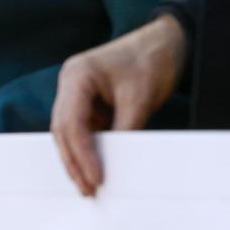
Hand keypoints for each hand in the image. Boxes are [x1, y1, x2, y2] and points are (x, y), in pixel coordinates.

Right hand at [51, 15, 188, 196]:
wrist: (167, 40)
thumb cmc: (152, 59)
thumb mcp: (140, 98)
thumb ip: (125, 130)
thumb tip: (115, 164)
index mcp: (77, 75)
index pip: (72, 122)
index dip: (82, 154)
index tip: (95, 177)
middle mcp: (70, 83)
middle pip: (63, 130)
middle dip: (74, 162)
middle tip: (87, 189)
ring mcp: (77, 93)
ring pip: (69, 133)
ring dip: (78, 159)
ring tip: (89, 185)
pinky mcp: (88, 102)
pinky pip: (83, 130)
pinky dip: (88, 150)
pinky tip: (95, 168)